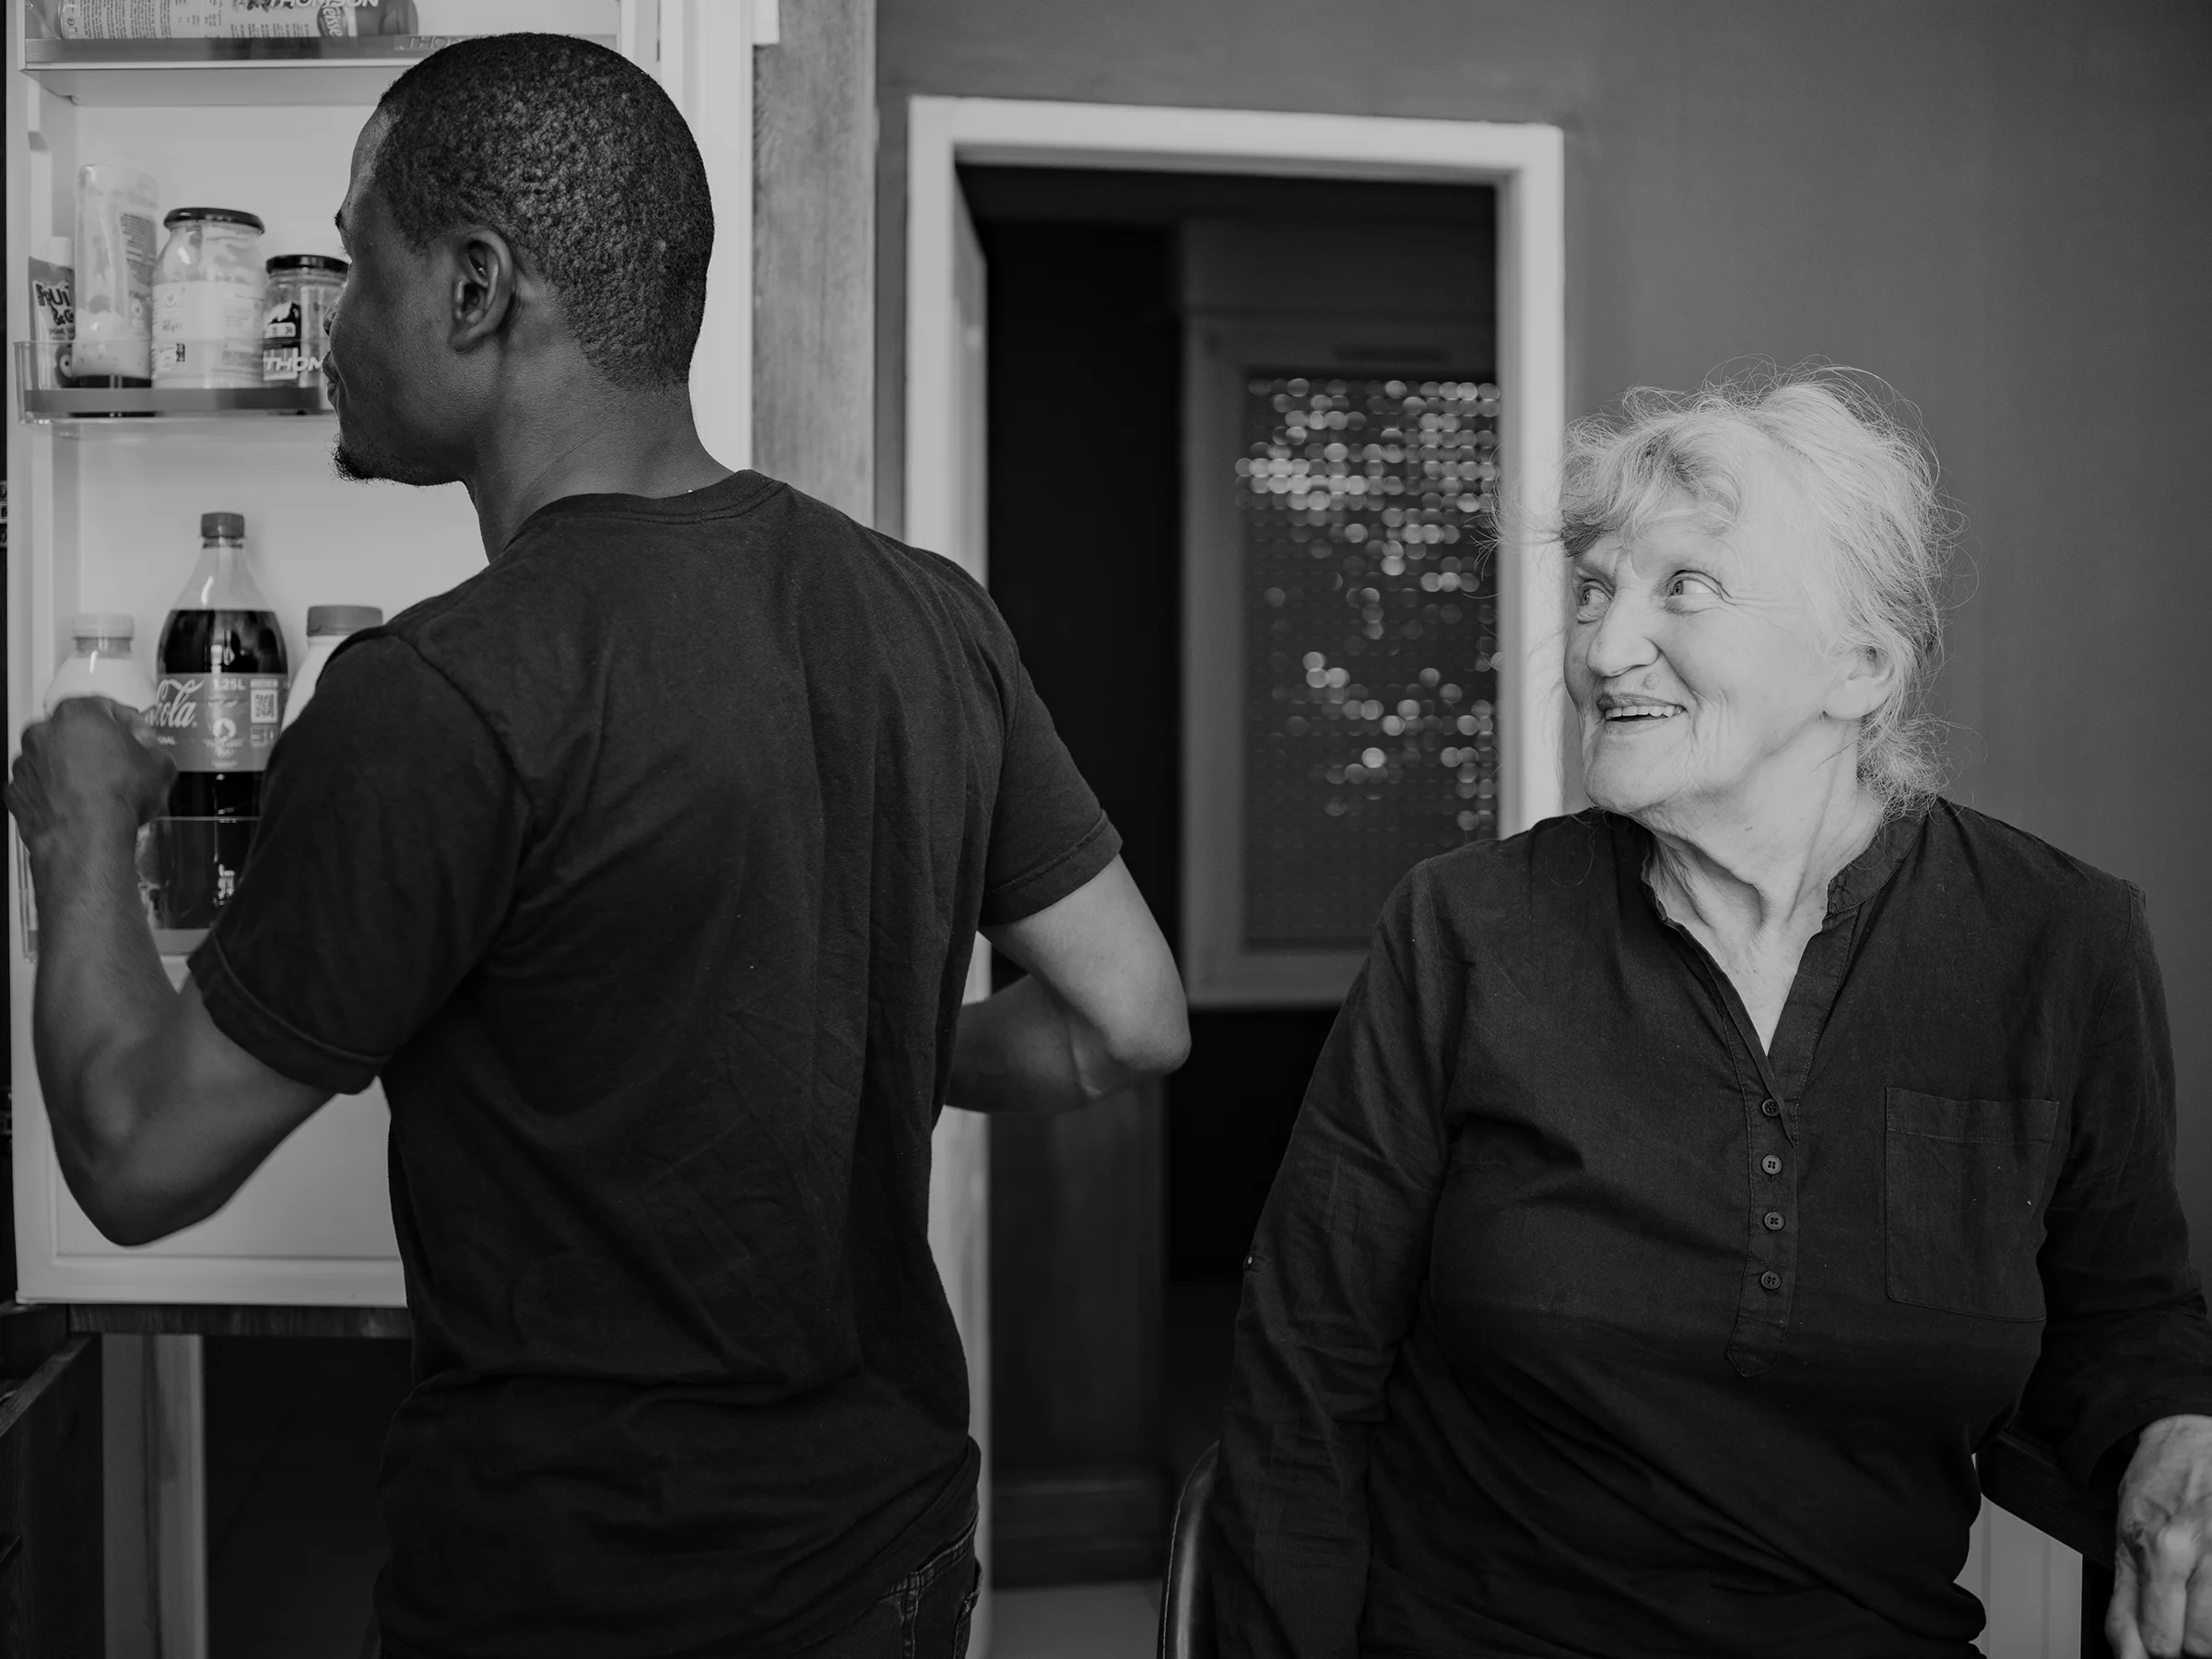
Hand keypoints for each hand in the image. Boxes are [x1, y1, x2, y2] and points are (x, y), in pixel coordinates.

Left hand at [6, 698, 175, 858]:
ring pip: (54, 757)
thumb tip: (149, 751)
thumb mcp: (161, 765)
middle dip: (96, 745)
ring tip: (99, 790)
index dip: (129, 724)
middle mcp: (44, 731)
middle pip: (75, 730)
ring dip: (73, 768)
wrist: (86, 838)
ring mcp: (26, 761)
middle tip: (118, 764)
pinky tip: (79, 805)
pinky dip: (56, 791)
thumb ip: (152, 747)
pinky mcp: (17, 790)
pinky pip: (40, 785)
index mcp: (79, 713)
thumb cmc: (116, 798)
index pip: (107, 706)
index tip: (138, 737)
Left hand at [2111, 1415, 2211, 1657]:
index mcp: (2161, 1548)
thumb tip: (2128, 1655)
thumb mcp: (2124, 1537)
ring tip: (2199, 1592)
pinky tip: (2210, 1585)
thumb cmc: (2158, 1485)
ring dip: (2209, 1624)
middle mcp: (2200, 1550)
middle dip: (2185, 1635)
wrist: (2189, 1439)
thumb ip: (2123, 1601)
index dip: (2156, 1641)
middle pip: (2198, 1644)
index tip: (2157, 1630)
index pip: (2161, 1640)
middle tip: (2179, 1604)